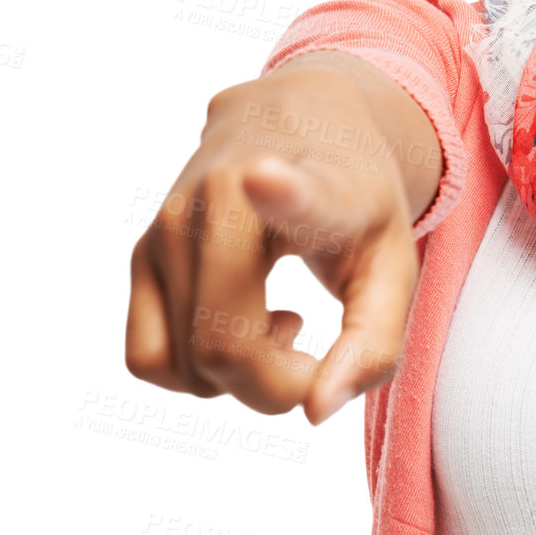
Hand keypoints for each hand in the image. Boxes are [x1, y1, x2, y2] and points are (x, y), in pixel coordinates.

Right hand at [124, 68, 421, 424]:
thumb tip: (314, 412)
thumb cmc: (356, 205)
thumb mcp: (395, 264)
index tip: (261, 174)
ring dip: (241, 379)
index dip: (278, 192)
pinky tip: (240, 323)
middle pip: (223, 347)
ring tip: (283, 322)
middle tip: (319, 356)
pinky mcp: (140, 250)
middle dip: (278, 385)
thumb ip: (374, 343)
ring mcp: (169, 222)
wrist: (303, 122)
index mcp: (312, 181)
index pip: (290, 190)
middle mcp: (224, 193)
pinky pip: (149, 358)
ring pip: (183, 365)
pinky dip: (195, 371)